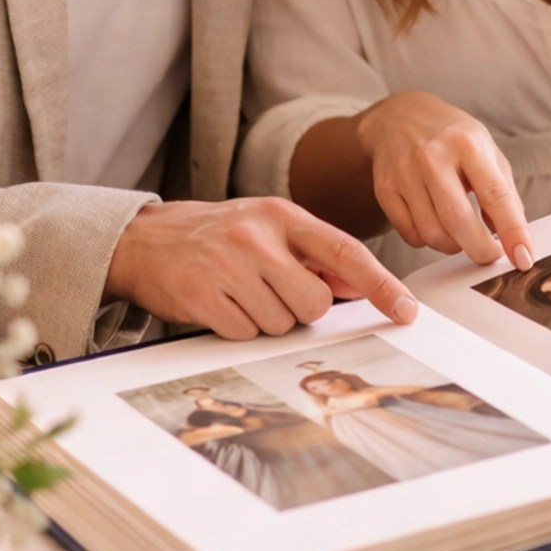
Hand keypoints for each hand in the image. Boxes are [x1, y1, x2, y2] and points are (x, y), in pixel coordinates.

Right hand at [104, 197, 417, 340]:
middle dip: (300, 309)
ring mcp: (228, 266)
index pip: (345, 252)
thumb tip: (358, 287)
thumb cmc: (216, 237)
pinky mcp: (202, 296)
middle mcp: (257, 237)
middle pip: (314, 303)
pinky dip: (238, 328)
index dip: (381, 284)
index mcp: (281, 215)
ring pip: (281, 324)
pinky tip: (220, 304)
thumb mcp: (268, 230)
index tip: (406, 310)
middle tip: (271, 291)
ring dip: (266, 319)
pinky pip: (245, 334)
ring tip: (240, 293)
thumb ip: (313, 255)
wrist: (145, 240)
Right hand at [356, 92, 533, 268]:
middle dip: (479, 250)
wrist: (400, 117)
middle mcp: (433, 157)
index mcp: (468, 144)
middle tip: (488, 255)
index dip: (512, 231)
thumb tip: (514, 237)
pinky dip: (427, 239)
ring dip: (452, 245)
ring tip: (459, 233)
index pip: (495, 195)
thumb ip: (504, 192)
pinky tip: (434, 223)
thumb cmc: (451, 137)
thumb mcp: (487, 151)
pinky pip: (410, 234)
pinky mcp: (385, 189)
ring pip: (432, 233)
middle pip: (458, 221)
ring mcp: (405, 173)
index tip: (523, 258)